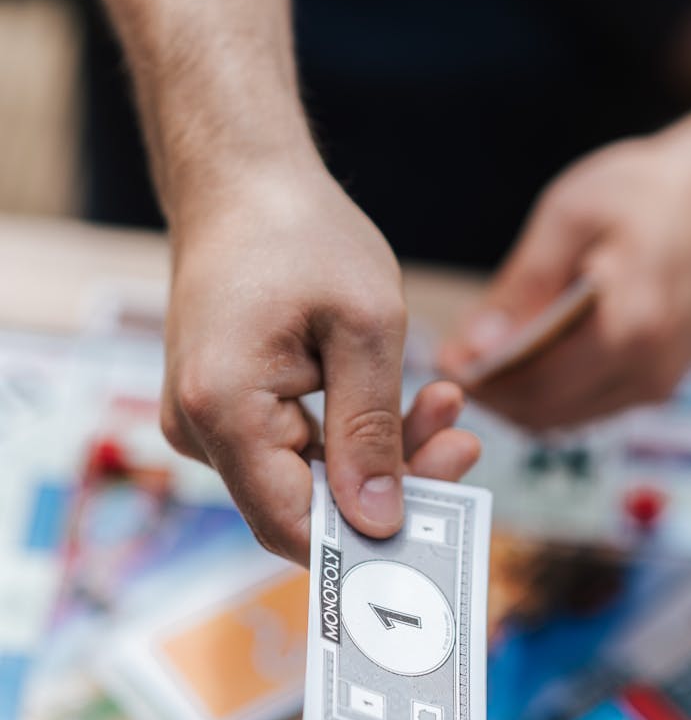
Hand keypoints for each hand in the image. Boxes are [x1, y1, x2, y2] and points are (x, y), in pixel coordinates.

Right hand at [161, 158, 478, 563]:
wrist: (241, 180)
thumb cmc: (301, 233)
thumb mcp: (365, 326)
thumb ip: (372, 430)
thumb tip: (379, 523)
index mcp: (222, 409)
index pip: (294, 525)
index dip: (370, 539)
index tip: (446, 515)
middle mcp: (198, 427)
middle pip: (304, 505)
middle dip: (393, 482)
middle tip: (463, 440)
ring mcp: (206, 420)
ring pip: (306, 478)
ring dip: (380, 451)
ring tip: (444, 404)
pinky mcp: (226, 407)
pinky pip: (294, 447)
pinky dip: (351, 430)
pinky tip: (403, 395)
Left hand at [439, 117, 690, 429]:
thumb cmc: (646, 193)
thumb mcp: (570, 216)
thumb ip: (522, 287)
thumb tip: (475, 345)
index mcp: (629, 327)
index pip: (535, 385)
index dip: (479, 381)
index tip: (441, 358)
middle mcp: (649, 369)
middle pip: (546, 412)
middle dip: (491, 394)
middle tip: (452, 359)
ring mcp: (658, 382)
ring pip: (565, 418)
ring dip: (516, 399)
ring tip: (478, 358)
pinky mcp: (659, 382)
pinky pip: (588, 406)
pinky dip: (548, 393)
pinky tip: (521, 359)